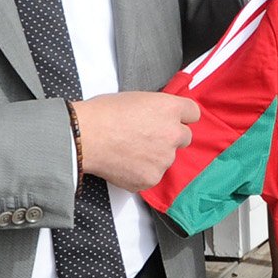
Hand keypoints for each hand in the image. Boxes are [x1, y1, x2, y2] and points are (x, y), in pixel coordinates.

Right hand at [69, 92, 199, 191]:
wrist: (85, 137)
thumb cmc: (103, 113)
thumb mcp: (136, 99)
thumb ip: (156, 108)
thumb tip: (158, 117)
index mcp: (170, 109)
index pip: (193, 113)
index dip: (181, 116)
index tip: (172, 120)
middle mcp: (173, 133)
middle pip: (185, 137)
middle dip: (170, 137)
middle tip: (148, 137)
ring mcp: (164, 158)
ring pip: (167, 158)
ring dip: (155, 156)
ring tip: (129, 151)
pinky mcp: (152, 178)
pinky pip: (152, 175)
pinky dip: (141, 172)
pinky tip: (124, 164)